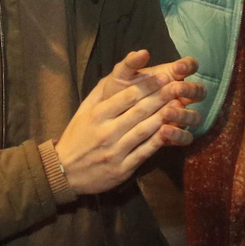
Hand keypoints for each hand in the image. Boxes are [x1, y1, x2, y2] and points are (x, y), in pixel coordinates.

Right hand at [56, 50, 205, 194]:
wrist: (64, 172)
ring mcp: (115, 151)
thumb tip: (120, 73)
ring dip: (164, 116)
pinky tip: (171, 130)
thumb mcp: (84, 111)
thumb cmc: (77, 137)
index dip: (147, 85)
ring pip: (144, 130)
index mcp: (97, 115)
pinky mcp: (122, 168)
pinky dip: (159, 141)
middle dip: (161, 96)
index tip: (164, 75)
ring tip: (180, 104)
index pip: (126, 96)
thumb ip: (102, 94)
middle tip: (179, 85)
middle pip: (139, 111)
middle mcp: (107, 132)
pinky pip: (144, 152)